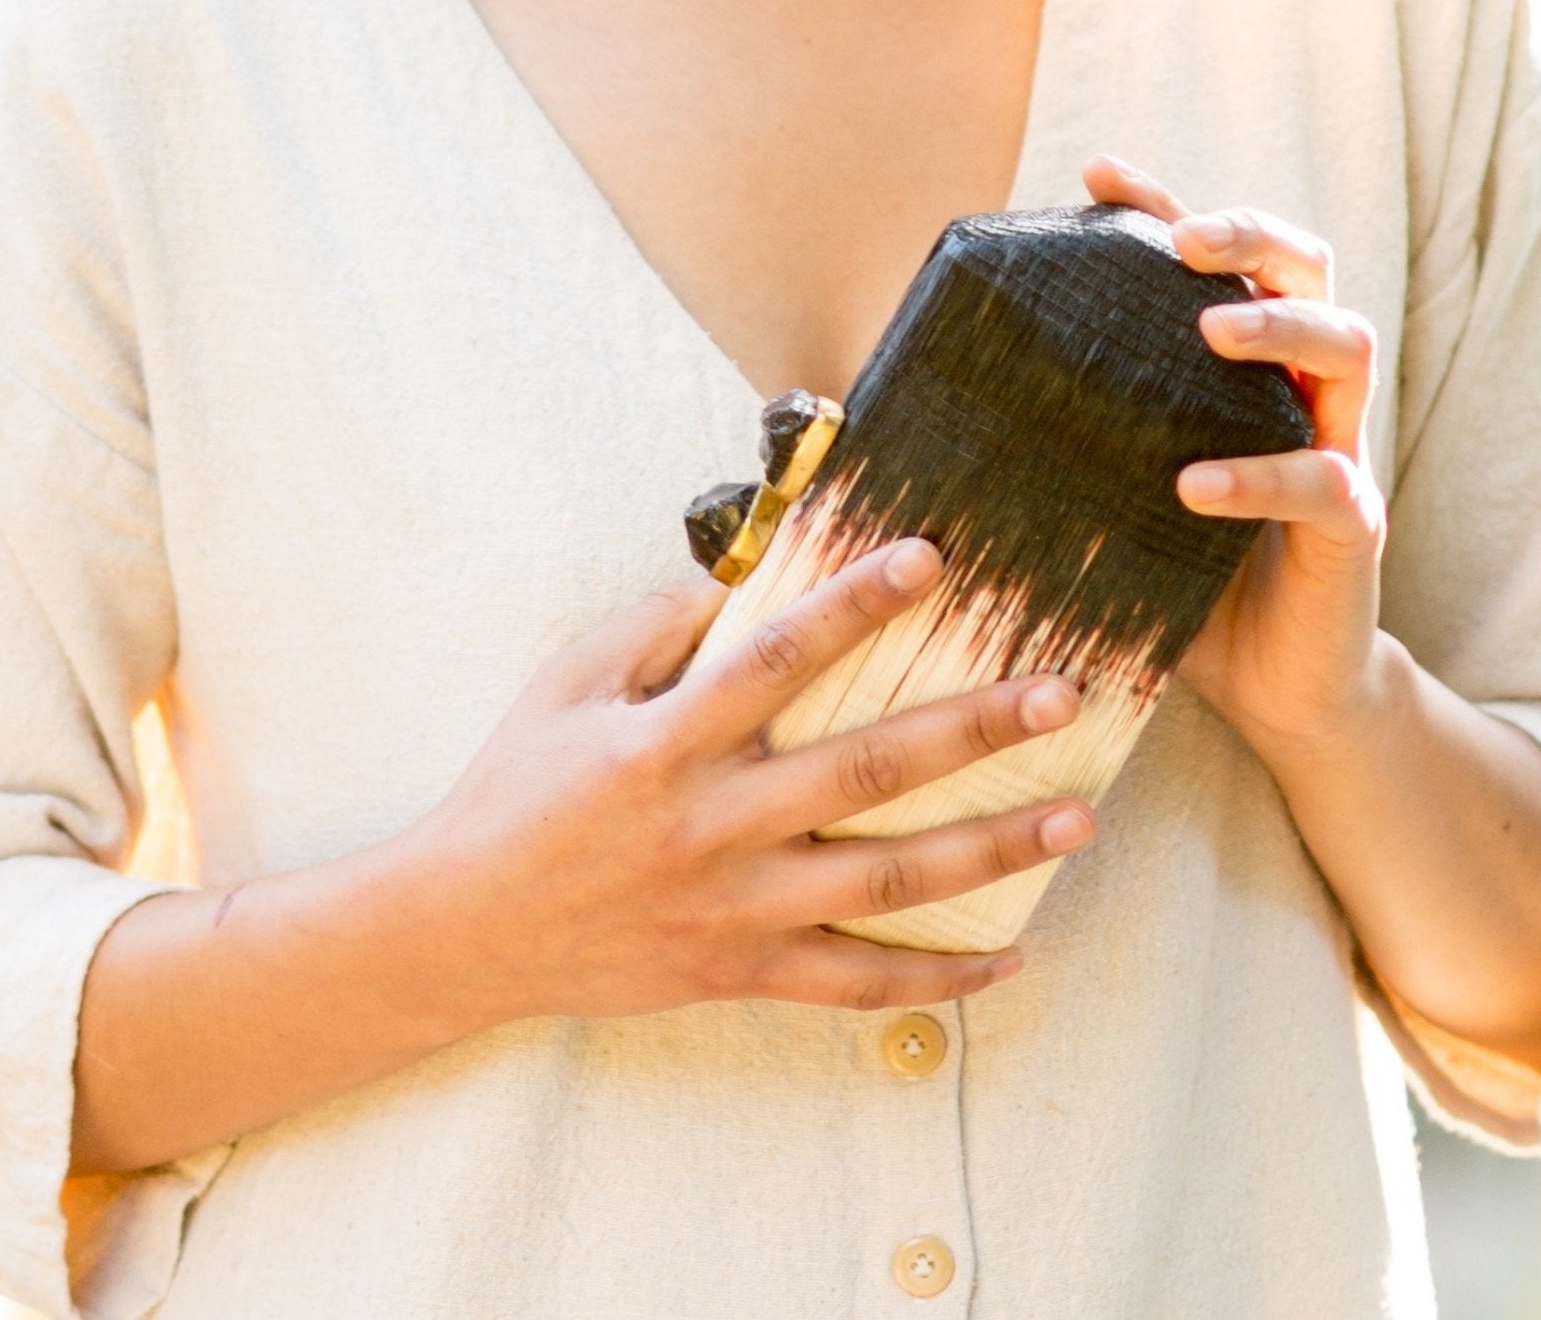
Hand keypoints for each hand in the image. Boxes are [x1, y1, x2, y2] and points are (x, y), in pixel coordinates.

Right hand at [406, 538, 1094, 1024]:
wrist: (464, 929)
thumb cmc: (515, 789)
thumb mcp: (565, 685)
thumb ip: (652, 627)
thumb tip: (739, 581)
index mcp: (667, 742)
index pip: (779, 658)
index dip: (857, 603)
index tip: (931, 559)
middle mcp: (714, 824)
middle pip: (864, 770)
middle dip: (971, 729)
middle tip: (1059, 695)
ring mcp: (734, 907)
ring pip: (885, 882)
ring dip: (989, 849)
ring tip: (1075, 819)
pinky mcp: (739, 970)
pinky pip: (855, 981)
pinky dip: (935, 977)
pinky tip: (1010, 958)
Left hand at [1082, 155, 1387, 755]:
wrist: (1273, 689)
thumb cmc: (1181, 579)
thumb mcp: (1102, 500)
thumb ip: (1037, 449)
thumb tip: (889, 421)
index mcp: (1241, 369)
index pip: (1217, 260)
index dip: (1164, 206)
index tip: (1098, 174)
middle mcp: (1301, 391)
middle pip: (1309, 270)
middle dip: (1249, 234)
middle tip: (1186, 240)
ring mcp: (1340, 450)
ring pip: (1346, 348)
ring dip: (1277, 328)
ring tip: (1210, 328)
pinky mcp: (1356, 526)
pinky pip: (1325, 482)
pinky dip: (1260, 475)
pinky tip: (1195, 484)